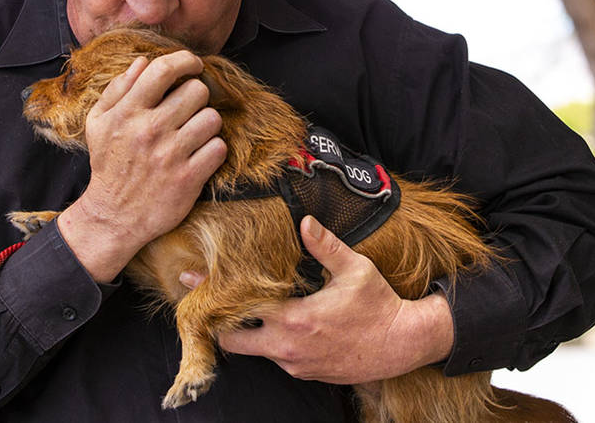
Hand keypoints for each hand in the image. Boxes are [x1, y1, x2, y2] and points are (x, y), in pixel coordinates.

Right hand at [59, 51, 226, 281]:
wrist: (114, 217)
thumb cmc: (109, 165)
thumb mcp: (99, 123)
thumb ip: (117, 90)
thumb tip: (142, 63)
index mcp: (127, 113)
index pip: (163, 69)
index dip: (185, 60)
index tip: (193, 64)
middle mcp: (149, 130)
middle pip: (196, 90)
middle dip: (196, 97)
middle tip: (188, 110)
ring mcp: (170, 154)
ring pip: (212, 118)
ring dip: (207, 124)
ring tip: (194, 133)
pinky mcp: (189, 178)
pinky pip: (219, 148)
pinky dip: (213, 150)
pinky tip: (200, 155)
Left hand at [211, 216, 454, 383]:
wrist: (401, 344)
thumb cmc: (379, 305)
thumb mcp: (355, 269)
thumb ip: (325, 246)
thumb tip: (305, 221)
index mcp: (295, 319)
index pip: (240, 309)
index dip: (214, 293)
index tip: (192, 279)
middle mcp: (288, 347)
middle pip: (233, 342)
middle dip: (222, 323)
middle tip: (215, 301)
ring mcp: (296, 364)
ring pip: (255, 351)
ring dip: (249, 332)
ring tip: (247, 308)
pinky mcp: (305, 374)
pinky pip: (277, 358)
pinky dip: (271, 342)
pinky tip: (280, 322)